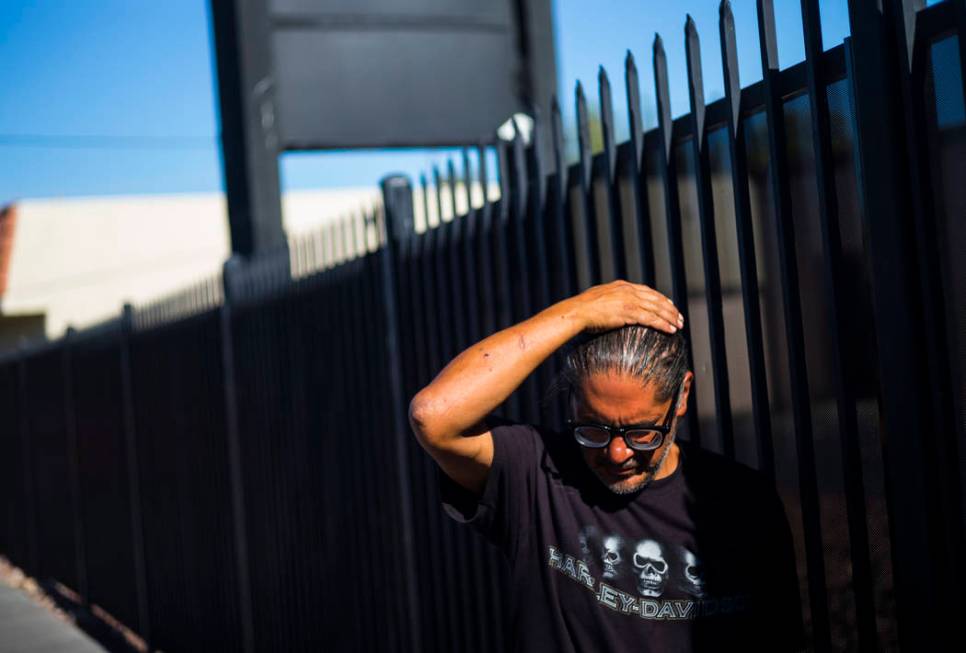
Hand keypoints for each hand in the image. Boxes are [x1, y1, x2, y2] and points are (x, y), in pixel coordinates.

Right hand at [566, 280, 683, 334]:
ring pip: (657, 308)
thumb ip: (608, 300)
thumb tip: (609, 306)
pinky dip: (663, 324)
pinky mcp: (629, 312)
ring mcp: (630, 300)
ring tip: (679, 325)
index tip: (669, 304)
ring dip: (670, 317)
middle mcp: (628, 290)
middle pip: (656, 298)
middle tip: (679, 318)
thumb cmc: (583, 309)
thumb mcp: (598, 298)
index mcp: (621, 286)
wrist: (577, 311)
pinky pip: (652, 319)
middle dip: (670, 309)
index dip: (660, 298)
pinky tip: (671, 330)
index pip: (647, 291)